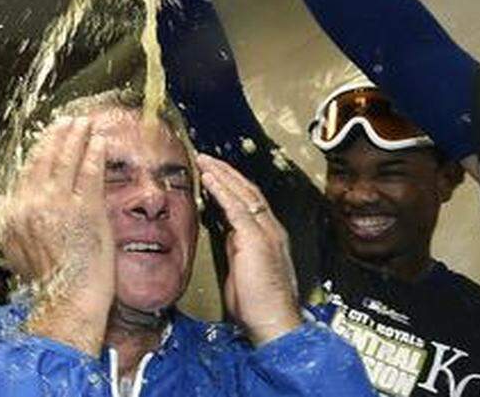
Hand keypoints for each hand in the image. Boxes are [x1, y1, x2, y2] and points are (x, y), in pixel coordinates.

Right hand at [0, 117, 113, 355]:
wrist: (67, 299)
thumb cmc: (49, 281)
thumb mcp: (16, 251)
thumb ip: (11, 223)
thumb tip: (3, 202)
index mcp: (12, 215)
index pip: (26, 172)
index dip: (39, 151)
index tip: (48, 138)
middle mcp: (31, 205)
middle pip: (44, 160)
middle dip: (57, 136)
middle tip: (67, 121)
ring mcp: (58, 205)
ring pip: (66, 160)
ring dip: (76, 137)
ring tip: (84, 123)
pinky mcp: (85, 208)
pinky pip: (89, 171)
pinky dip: (94, 153)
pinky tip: (99, 142)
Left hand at [197, 154, 302, 344]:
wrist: (274, 320)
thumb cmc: (259, 306)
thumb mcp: (244, 272)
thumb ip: (238, 252)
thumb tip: (227, 239)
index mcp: (269, 236)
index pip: (250, 203)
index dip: (233, 187)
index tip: (215, 176)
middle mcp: (271, 229)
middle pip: (248, 190)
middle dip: (227, 173)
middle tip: (208, 159)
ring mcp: (265, 231)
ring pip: (242, 192)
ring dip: (221, 174)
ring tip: (204, 160)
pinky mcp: (255, 237)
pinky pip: (236, 205)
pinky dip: (221, 188)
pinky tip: (209, 177)